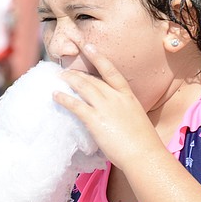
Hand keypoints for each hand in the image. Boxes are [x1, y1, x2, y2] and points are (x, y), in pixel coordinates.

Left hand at [54, 43, 160, 168]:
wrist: (145, 154)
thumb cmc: (143, 143)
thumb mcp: (136, 120)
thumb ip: (125, 113)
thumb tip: (115, 115)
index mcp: (128, 96)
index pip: (111, 71)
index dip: (98, 57)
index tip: (88, 46)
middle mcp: (116, 98)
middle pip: (92, 79)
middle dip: (77, 73)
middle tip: (65, 71)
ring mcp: (105, 107)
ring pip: (83, 87)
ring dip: (69, 80)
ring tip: (58, 78)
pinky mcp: (95, 120)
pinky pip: (75, 105)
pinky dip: (64, 98)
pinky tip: (55, 95)